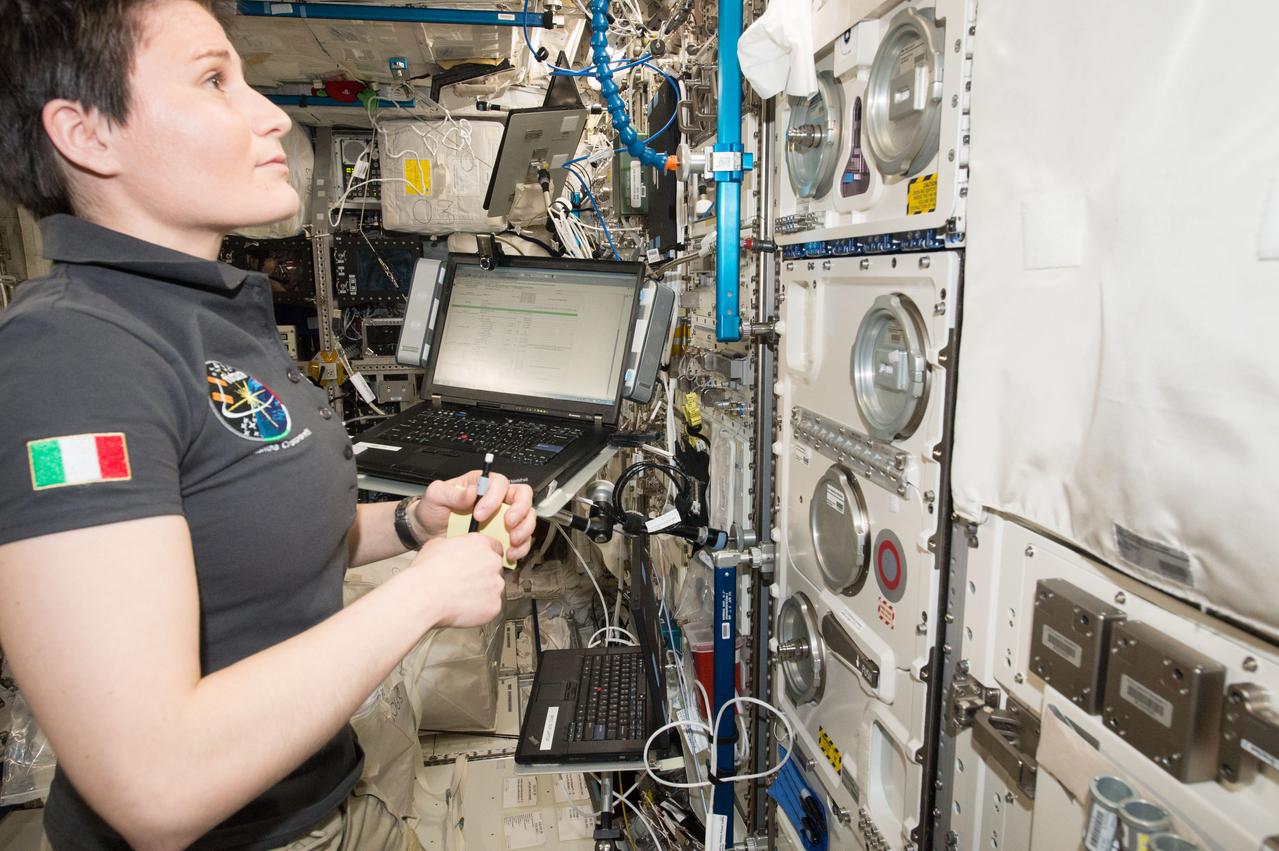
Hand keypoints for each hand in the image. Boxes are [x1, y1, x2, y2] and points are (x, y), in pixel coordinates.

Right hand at [409, 534, 504, 628]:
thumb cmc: (427, 573)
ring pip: (494, 588)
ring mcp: (495, 584)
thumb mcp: (435, 545)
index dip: (484, 556)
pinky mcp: (494, 604)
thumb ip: (453, 545)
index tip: (479, 563)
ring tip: (462, 596)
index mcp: (479, 544)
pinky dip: (481, 609)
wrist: (424, 597)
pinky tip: (464, 607)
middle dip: (484, 575)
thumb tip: (452, 548)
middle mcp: (492, 562)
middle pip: (495, 568)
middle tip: (466, 582)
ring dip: (483, 592)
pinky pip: (491, 606)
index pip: (494, 546)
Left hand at [415, 469, 538, 561]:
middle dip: (520, 511)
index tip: (479, 514)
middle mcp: (497, 499)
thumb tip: (472, 491)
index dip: (495, 498)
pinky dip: (520, 548)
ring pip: (527, 518)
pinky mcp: (503, 536)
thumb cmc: (432, 510)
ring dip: (524, 530)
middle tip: (508, 525)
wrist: (427, 534)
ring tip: (512, 542)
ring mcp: (502, 518)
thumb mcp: (435, 496)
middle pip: (523, 497)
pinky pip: (522, 540)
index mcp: (482, 484)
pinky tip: (510, 554)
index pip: (500, 483)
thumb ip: (451, 492)